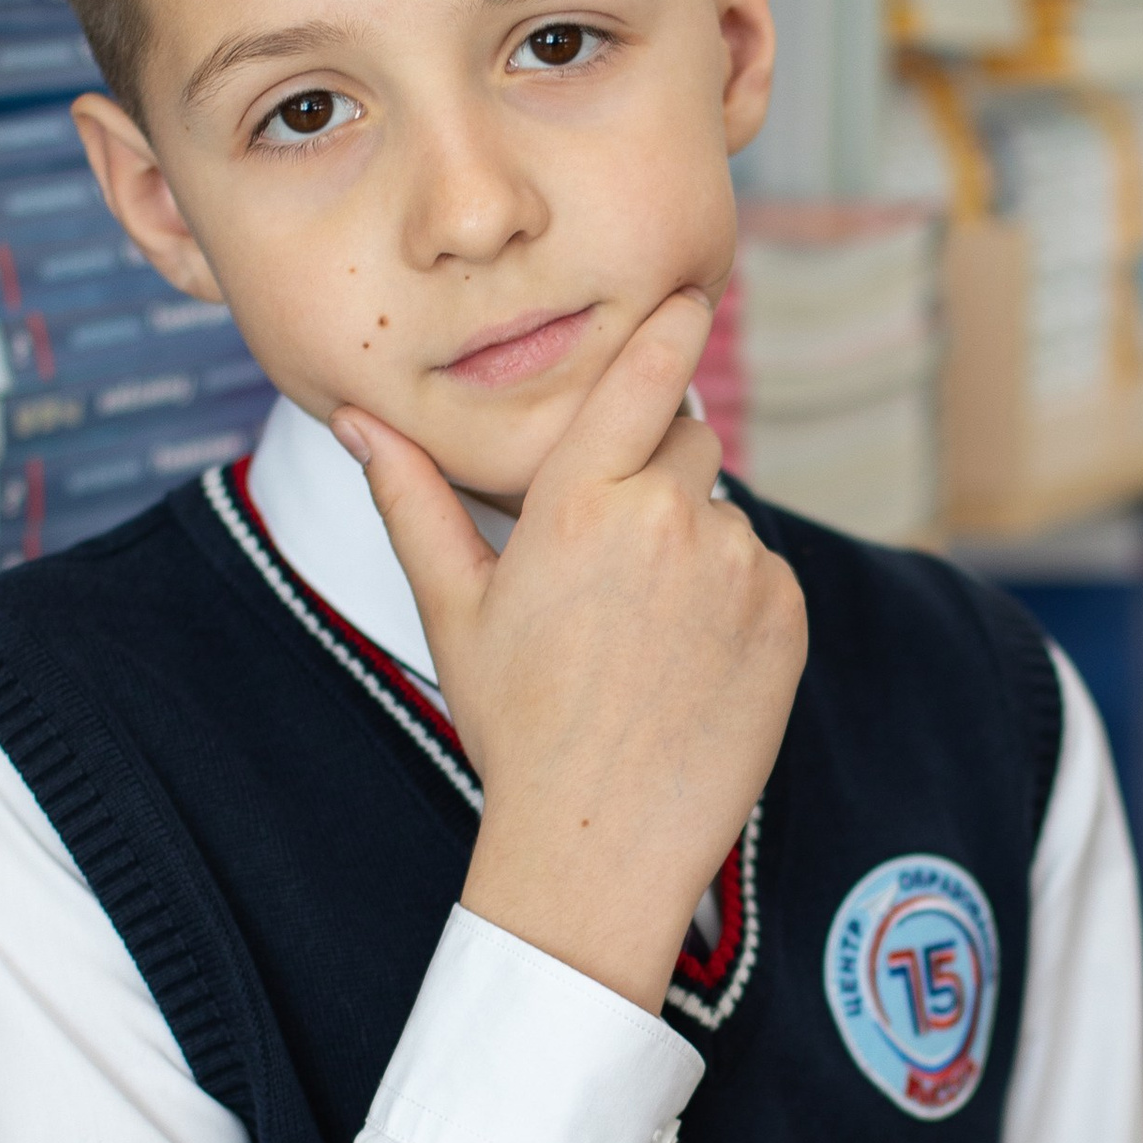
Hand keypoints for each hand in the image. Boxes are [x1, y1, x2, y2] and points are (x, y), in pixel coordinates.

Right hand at [333, 297, 807, 1012]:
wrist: (599, 842)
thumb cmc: (516, 727)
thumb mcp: (455, 608)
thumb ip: (413, 498)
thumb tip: (356, 418)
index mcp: (579, 500)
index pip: (644, 373)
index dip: (673, 327)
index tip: (691, 299)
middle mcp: (667, 516)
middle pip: (687, 440)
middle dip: (658, 475)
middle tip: (614, 566)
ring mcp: (737, 565)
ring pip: (722, 515)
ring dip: (695, 550)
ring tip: (646, 640)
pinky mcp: (786, 614)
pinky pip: (765, 573)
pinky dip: (738, 602)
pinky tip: (690, 666)